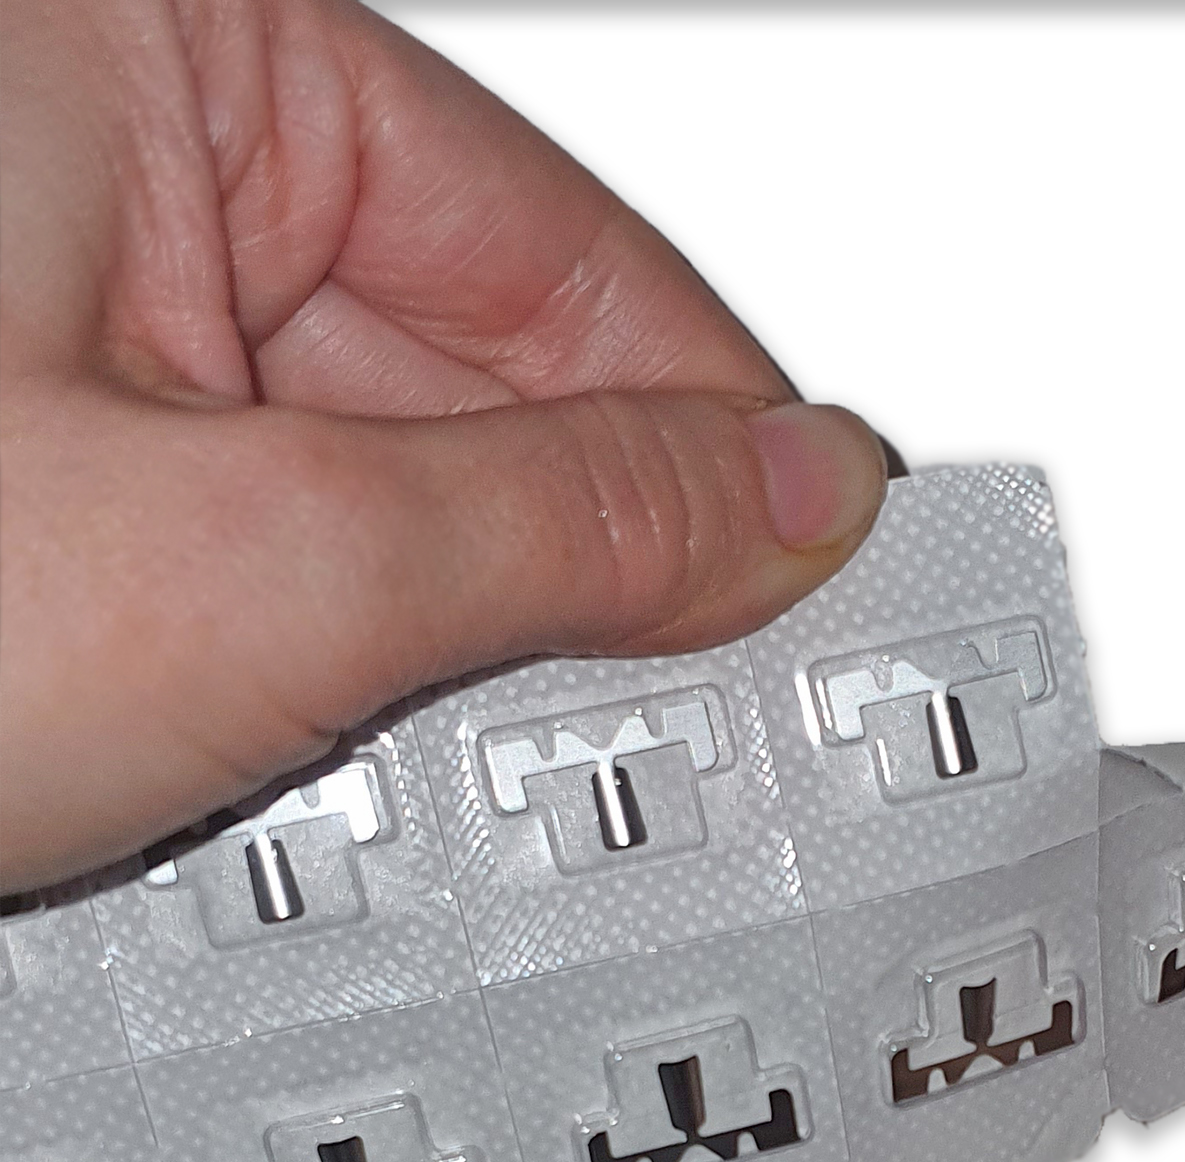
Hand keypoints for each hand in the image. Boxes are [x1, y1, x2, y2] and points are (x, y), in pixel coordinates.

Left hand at [0, 0, 886, 890]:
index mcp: (137, 43)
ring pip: (365, 475)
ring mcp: (44, 310)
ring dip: (436, 647)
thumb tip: (791, 497)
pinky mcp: (35, 461)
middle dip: (566, 572)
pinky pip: (258, 537)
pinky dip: (322, 663)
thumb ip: (569, 522)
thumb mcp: (260, 570)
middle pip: (464, 369)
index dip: (712, 430)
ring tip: (479, 778)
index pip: (545, 239)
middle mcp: (93, 153)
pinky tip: (356, 764)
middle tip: (693, 726)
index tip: (820, 564)